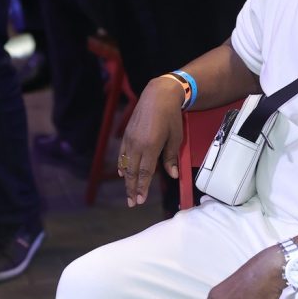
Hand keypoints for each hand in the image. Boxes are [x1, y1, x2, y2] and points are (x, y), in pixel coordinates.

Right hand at [117, 77, 184, 207]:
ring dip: (127, 180)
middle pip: (132, 172)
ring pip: (126, 165)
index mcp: (150, 146)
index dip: (142, 188)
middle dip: (132, 189)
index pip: (144, 173)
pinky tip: (123, 174)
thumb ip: (171, 158)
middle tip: (132, 203)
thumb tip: (172, 175)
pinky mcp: (127, 134)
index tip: (140, 200)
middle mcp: (137, 144)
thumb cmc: (170, 117)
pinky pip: (122, 154)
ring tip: (128, 193)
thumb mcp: (175, 138)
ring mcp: (130, 139)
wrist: (158, 95)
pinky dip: (122, 165)